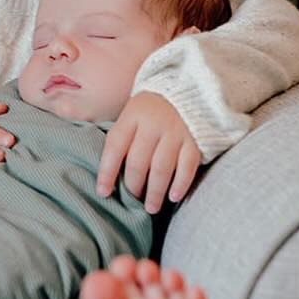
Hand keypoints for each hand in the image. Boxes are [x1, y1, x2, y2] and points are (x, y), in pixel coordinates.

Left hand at [96, 93, 200, 211]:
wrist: (189, 90)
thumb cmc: (152, 111)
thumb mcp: (132, 115)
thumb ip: (122, 138)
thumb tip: (108, 175)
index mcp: (133, 116)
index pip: (115, 146)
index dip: (107, 172)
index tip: (103, 193)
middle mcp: (154, 123)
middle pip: (138, 162)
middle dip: (133, 187)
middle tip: (132, 201)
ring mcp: (176, 132)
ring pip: (162, 168)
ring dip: (155, 192)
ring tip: (150, 208)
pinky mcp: (195, 140)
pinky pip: (187, 166)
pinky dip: (180, 184)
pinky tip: (173, 197)